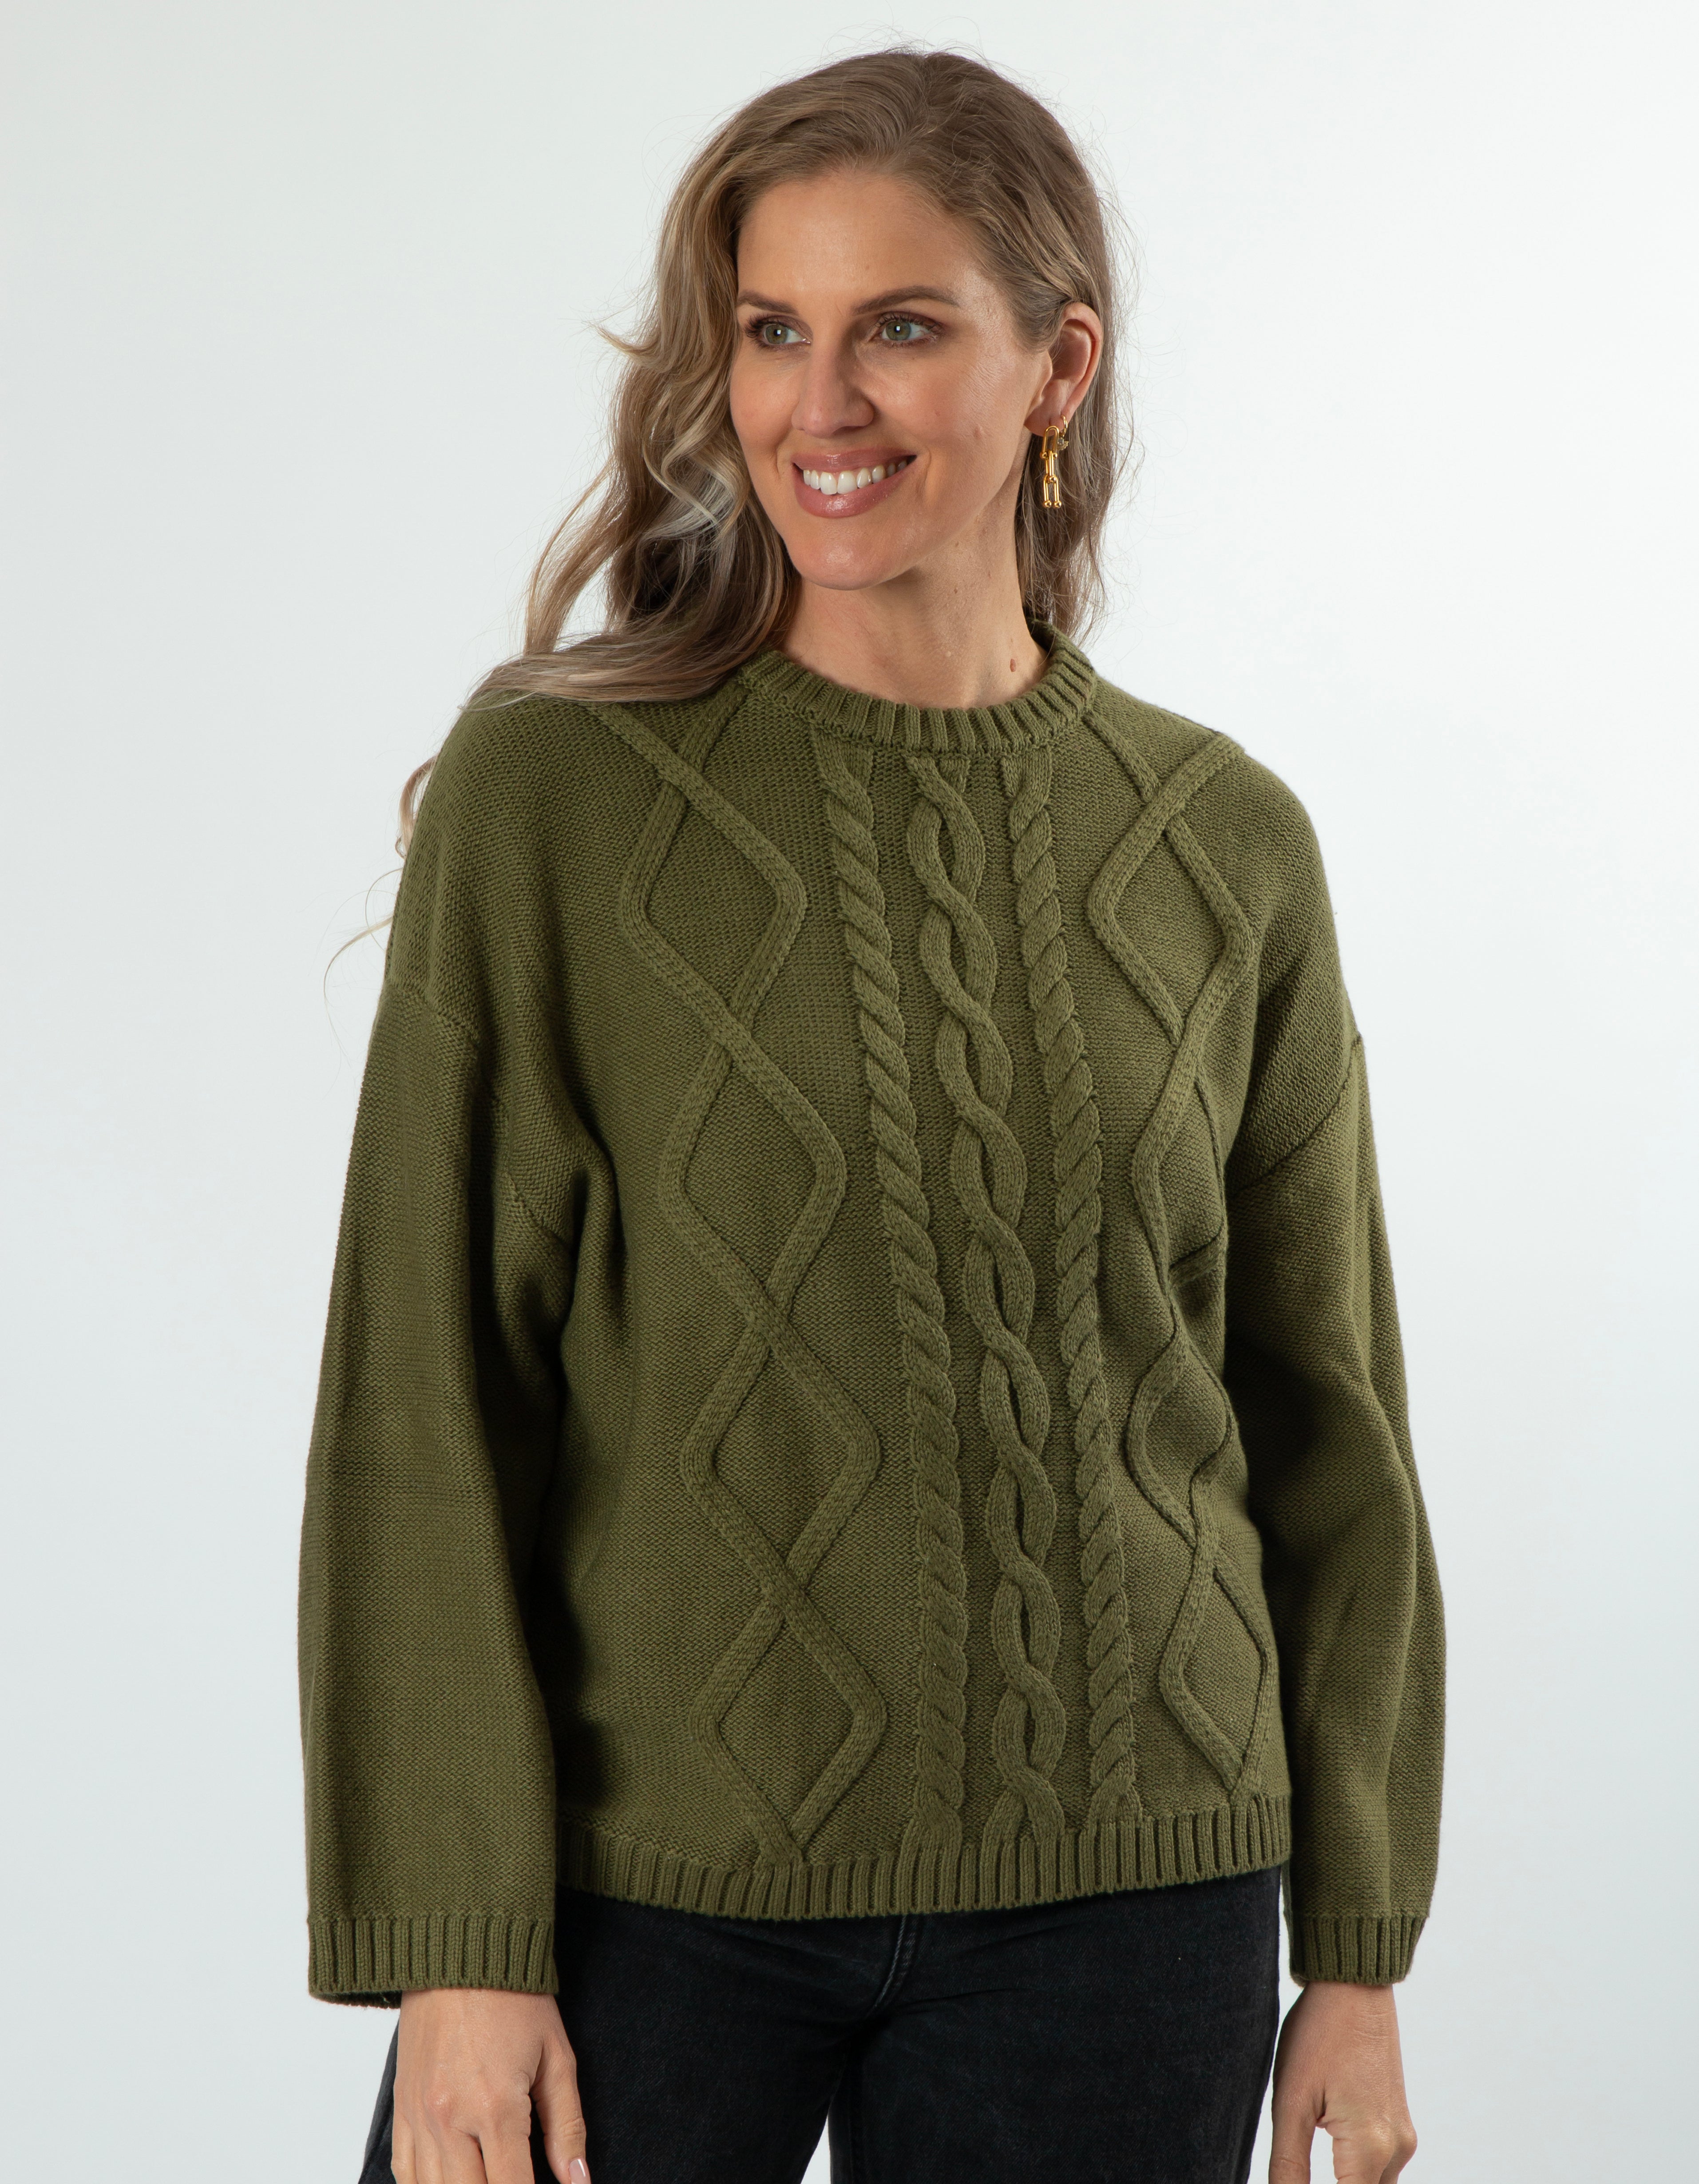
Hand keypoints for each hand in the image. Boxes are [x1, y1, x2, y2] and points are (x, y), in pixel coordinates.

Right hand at [392, 1986, 588, 2183]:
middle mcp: (450, 2119)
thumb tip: (578, 2182)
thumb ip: (568, 2126)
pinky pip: (403, 2172)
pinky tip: (449, 2182)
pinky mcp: (401, 2108)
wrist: (460, 1952)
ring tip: (486, 2181)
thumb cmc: (514, 1999)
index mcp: (496, 2107)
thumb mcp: (557, 2057)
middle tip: (514, 2181)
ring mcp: (419, 2117)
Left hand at [1268, 1981, 1416, 2182]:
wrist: (1354, 1984)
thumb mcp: (1291, 2101)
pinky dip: (1354, 2176)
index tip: (1291, 2182)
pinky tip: (1327, 2165)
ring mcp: (1402, 2136)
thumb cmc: (1319, 2032)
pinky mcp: (1398, 2123)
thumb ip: (1288, 2165)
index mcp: (1371, 2148)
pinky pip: (1379, 2169)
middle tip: (1295, 2176)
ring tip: (1306, 2171)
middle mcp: (1397, 2149)